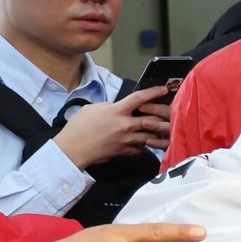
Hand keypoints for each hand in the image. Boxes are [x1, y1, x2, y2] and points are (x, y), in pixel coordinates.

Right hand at [53, 84, 173, 167]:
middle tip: (167, 113)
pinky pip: (140, 149)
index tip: (164, 89)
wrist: (73, 149)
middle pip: (152, 118)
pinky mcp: (125, 151)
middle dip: (161, 115)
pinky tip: (141, 143)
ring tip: (160, 128)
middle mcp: (125, 125)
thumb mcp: (92, 109)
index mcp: (117, 111)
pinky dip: (142, 146)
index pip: (140, 98)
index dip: (153, 92)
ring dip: (156, 131)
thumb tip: (117, 107)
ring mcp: (127, 139)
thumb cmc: (78, 128)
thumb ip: (109, 106)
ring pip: (151, 135)